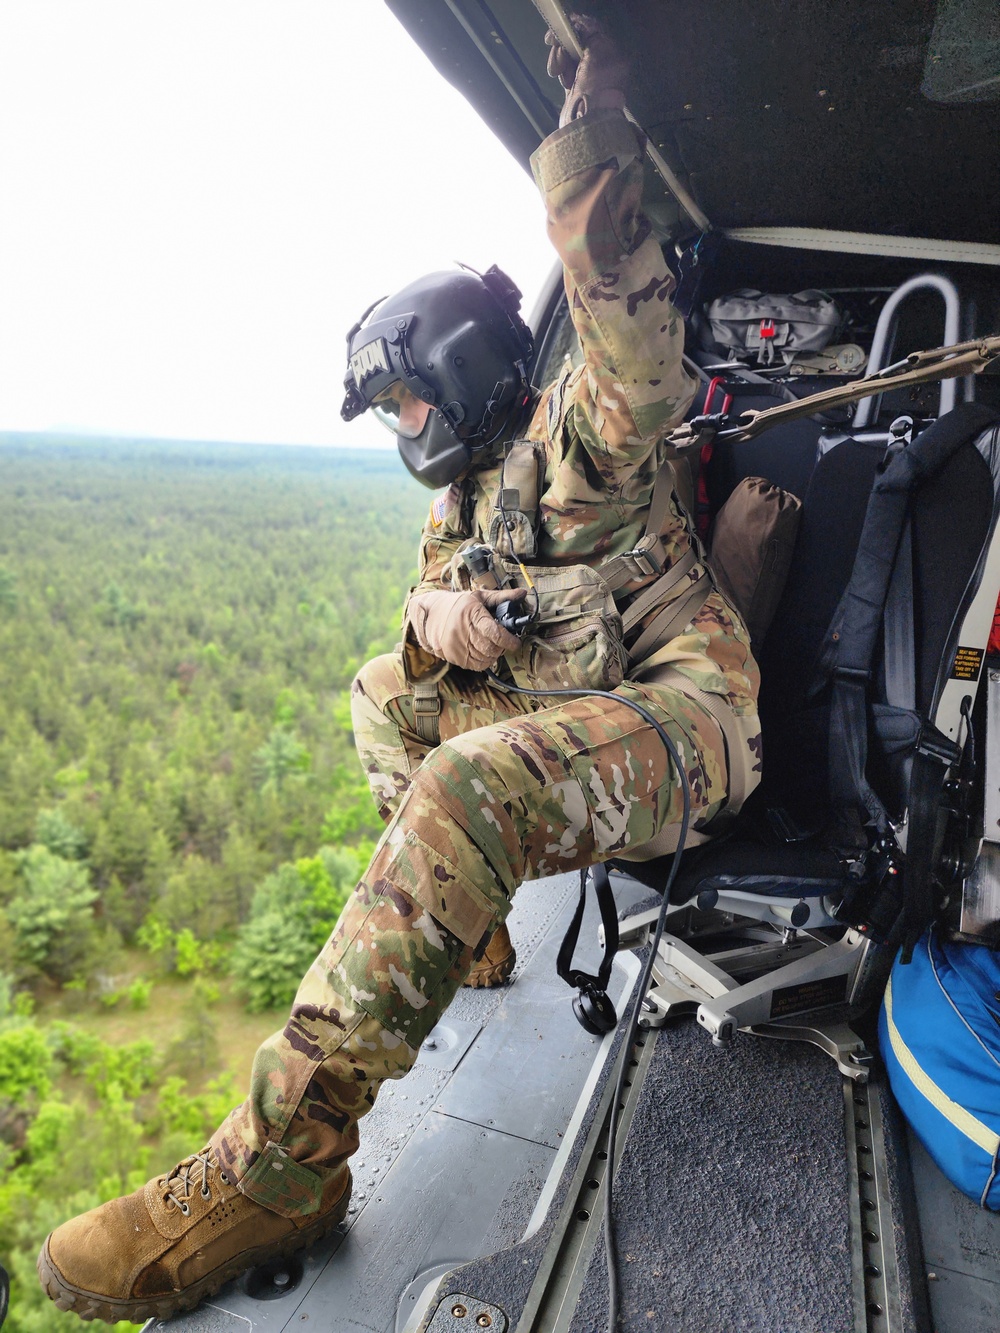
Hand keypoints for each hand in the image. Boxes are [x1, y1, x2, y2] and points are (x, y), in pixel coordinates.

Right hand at [408, 588, 527, 671]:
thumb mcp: (479, 596)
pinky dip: (484, 661)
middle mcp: (462, 630)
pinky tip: (484, 652)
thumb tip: (523, 592)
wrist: (430, 615)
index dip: (508, 640)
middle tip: (504, 642)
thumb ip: (502, 597)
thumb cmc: (458, 605)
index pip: (493, 632)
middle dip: (502, 647)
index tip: (515, 643)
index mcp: (471, 613)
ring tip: (493, 646)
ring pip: (484, 658)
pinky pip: (475, 665)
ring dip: (494, 654)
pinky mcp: (453, 656)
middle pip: (490, 647)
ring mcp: (456, 645)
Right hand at [544, 14, 627, 125]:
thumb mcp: (600, 48)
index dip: (574, 26)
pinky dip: (560, 71)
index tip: (559, 29)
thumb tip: (580, 21)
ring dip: (560, 60)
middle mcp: (601, 64)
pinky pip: (564, 70)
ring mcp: (587, 77)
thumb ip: (591, 30)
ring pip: (568, 56)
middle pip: (576, 43)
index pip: (591, 31)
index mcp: (612, 54)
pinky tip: (563, 80)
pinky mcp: (575, 89)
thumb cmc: (597, 85)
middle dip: (564, 47)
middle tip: (558, 54)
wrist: (588, 122)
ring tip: (561, 74)